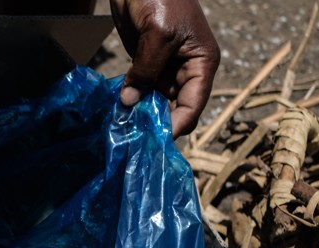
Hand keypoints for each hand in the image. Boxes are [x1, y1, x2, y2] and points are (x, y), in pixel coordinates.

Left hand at [110, 0, 219, 136]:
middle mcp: (185, 71)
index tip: (156, 141)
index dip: (177, 125)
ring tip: (122, 131)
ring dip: (141, 116)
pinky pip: (140, 92)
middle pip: (174, 109)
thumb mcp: (158, 35)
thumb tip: (130, 104)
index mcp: (201, 63)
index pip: (193, 105)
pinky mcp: (144, 66)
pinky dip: (130, 103)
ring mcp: (164, 70)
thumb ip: (146, 70)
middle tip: (133, 140)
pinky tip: (116, 114)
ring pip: (155, 104)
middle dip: (156, 124)